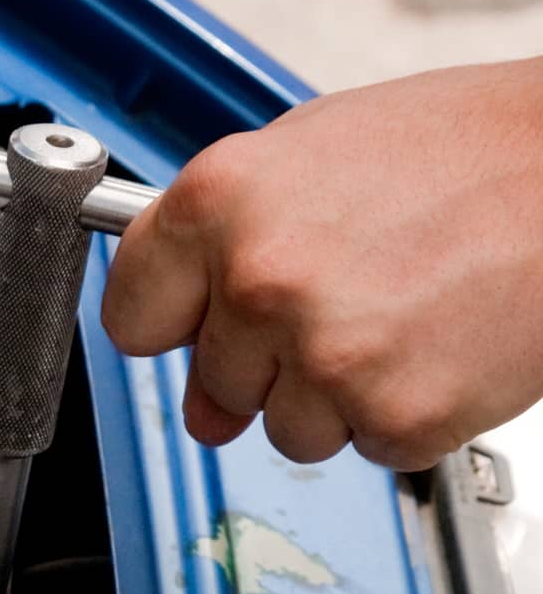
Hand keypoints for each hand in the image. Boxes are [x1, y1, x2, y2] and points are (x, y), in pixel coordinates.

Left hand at [101, 59, 542, 469]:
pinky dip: (405, 411)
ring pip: (286, 429)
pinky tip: (440, 342)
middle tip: (349, 297)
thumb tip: (194, 374)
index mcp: (216, 201)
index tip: (197, 323)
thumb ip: (224, 251)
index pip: (131, 316)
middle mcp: (258, 279)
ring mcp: (325, 353)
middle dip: (270, 358)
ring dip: (336, 392)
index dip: (172, 324)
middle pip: (214, 382)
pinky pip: (368, 445)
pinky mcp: (397, 413)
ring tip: (402, 312)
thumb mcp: (308, 155)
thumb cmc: (461, 148)